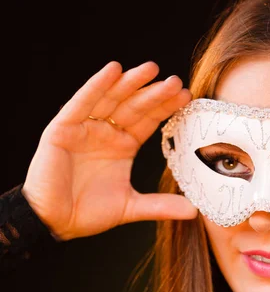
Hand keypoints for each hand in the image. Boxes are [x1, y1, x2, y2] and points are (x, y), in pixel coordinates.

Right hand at [22, 61, 197, 240]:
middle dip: (155, 93)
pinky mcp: (63, 128)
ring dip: (130, 83)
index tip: (186, 96)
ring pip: (111, 99)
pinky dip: (96, 86)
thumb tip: (194, 211)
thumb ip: (160, 205)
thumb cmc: (87, 212)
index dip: (166, 108)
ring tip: (152, 69)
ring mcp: (85, 128)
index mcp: (123, 146)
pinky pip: (82, 103)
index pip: (148, 121)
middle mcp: (106, 133)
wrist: (54, 222)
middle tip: (175, 81)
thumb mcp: (131, 206)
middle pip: (134, 106)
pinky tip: (113, 70)